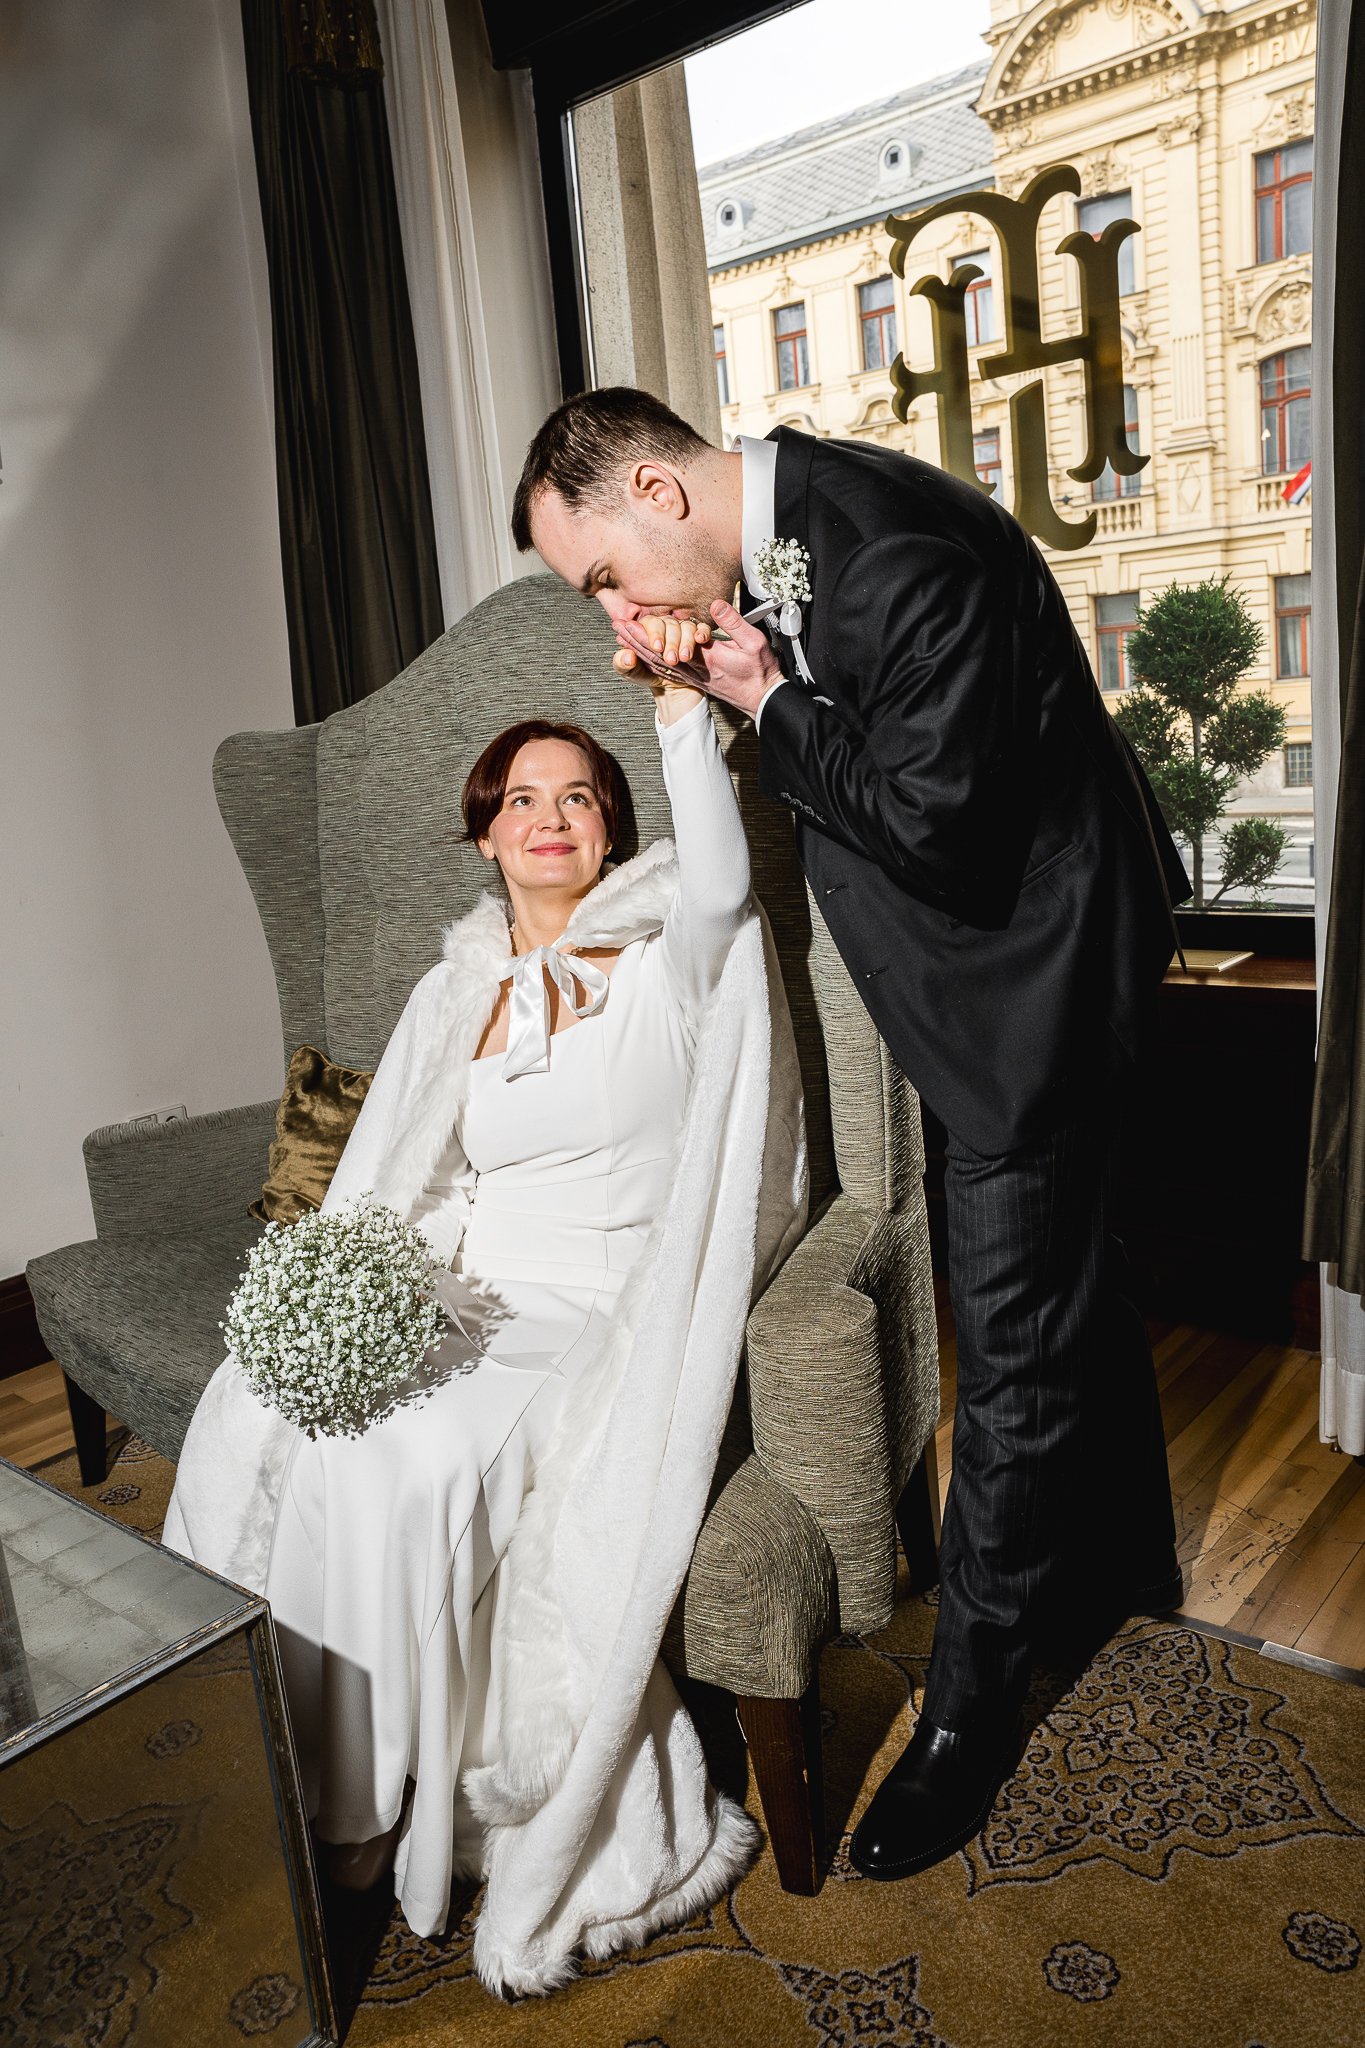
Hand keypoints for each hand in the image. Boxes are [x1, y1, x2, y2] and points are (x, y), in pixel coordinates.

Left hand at [612, 611, 710, 685]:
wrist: (672, 690)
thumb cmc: (650, 676)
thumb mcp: (633, 674)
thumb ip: (622, 665)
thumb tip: (627, 655)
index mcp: (647, 630)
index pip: (650, 622)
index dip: (653, 633)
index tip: (656, 647)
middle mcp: (665, 627)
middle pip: (669, 623)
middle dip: (671, 641)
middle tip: (670, 660)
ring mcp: (682, 631)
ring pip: (687, 626)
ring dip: (686, 641)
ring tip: (684, 658)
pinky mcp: (698, 638)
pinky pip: (703, 628)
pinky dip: (703, 631)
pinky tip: (700, 639)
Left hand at [613, 603, 781, 721]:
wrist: (763, 699)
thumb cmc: (761, 671)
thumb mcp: (754, 642)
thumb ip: (733, 622)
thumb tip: (715, 605)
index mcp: (706, 657)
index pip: (669, 643)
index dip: (647, 633)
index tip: (630, 621)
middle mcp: (695, 669)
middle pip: (658, 655)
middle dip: (635, 640)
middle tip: (617, 627)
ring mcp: (694, 677)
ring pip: (660, 665)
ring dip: (640, 651)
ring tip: (623, 639)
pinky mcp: (697, 681)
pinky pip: (669, 673)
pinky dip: (653, 664)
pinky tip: (645, 659)